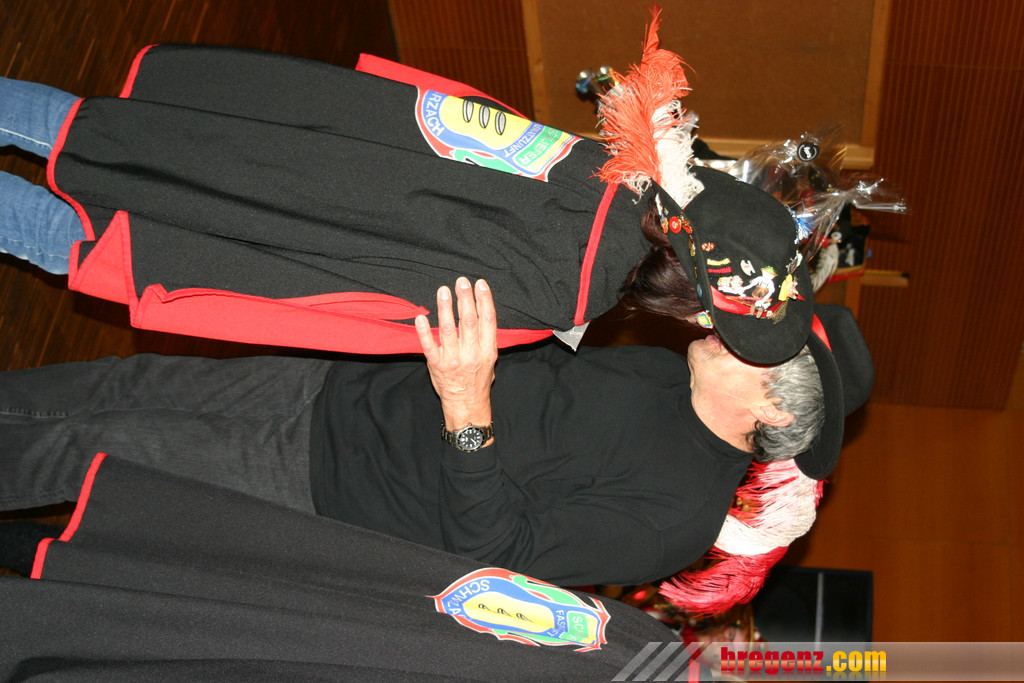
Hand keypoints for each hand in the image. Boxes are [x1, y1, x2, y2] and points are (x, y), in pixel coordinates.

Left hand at [415, 278, 496, 436]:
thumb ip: (486, 341)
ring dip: (445, 308)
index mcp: (487, 351)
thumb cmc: (478, 382)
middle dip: (465, 298)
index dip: (485, 300)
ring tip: (443, 291)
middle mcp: (471, 354)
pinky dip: (424, 331)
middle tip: (461, 282)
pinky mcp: (436, 364)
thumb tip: (483, 316)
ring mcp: (452, 359)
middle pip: (469, 320)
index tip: (480, 284)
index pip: (488, 320)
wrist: (467, 406)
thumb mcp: (490, 362)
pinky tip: (421, 317)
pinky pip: (428, 345)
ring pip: (448, 329)